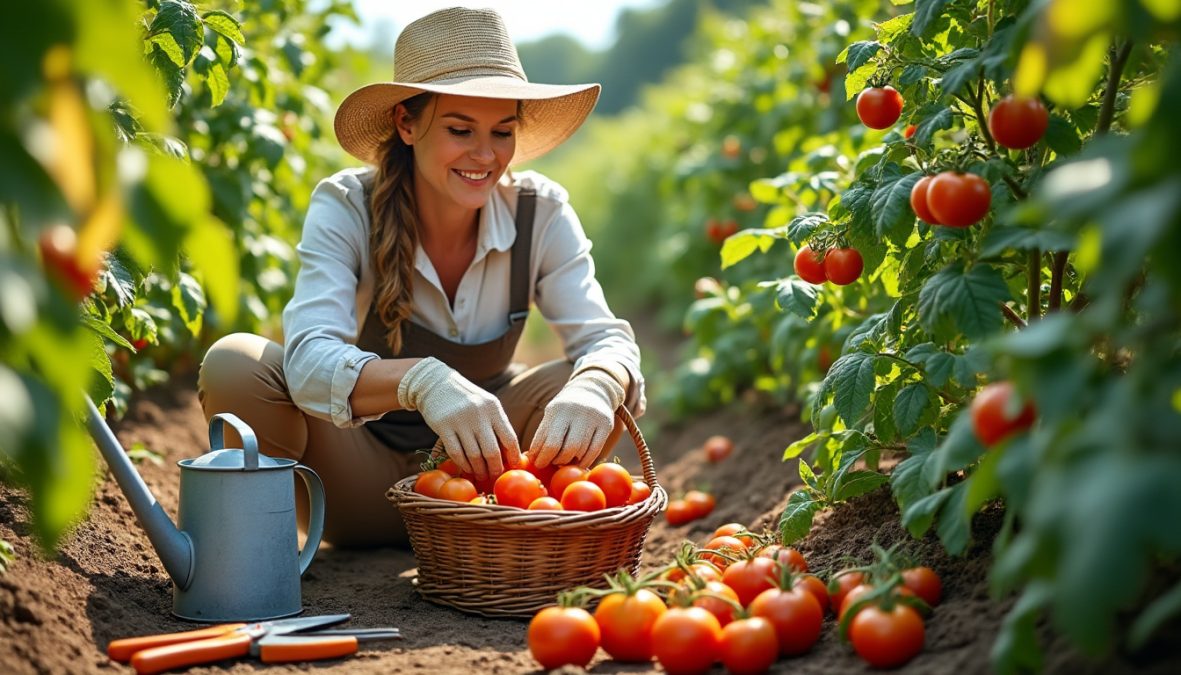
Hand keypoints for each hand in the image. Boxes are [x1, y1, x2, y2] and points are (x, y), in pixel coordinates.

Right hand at [398, 357, 519, 478]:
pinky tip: (467, 468)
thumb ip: (497, 424)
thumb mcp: (485, 404)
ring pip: (474, 455)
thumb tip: (510, 453)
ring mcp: (460, 420)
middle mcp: (479, 413)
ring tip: (481, 475)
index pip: (509, 437)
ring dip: (478, 470)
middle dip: (495, 468)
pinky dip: (463, 464)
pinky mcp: (443, 426)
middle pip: (492, 451)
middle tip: (495, 477)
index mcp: (493, 408)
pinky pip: (456, 452)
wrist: (436, 384)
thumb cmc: (466, 399)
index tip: (513, 467)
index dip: (513, 456)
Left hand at [530, 366, 624, 467]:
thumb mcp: (552, 415)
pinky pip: (595, 451)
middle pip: (566, 448)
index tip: (537, 464)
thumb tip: (531, 458)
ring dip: (570, 461)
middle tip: (551, 463)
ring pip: (581, 451)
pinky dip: (585, 461)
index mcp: (559, 409)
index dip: (542, 457)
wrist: (593, 390)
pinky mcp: (606, 425)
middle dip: (556, 461)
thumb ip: (542, 435)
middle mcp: (577, 412)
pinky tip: (578, 463)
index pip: (549, 441)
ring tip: (563, 461)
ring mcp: (594, 418)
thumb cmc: (566, 409)